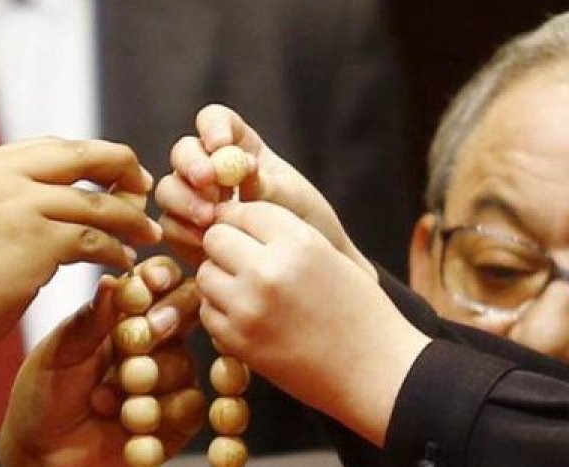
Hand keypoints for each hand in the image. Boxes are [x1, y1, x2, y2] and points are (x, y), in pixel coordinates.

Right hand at [0, 137, 162, 355]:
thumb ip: (9, 198)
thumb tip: (59, 202)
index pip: (58, 147)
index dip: (96, 158)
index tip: (119, 174)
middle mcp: (7, 175)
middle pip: (86, 157)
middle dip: (124, 170)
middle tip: (145, 190)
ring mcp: (23, 206)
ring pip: (98, 204)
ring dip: (130, 220)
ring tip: (146, 235)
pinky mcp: (37, 242)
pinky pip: (94, 241)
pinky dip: (116, 251)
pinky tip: (123, 263)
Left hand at [0, 256, 203, 466]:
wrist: (42, 452)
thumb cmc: (44, 393)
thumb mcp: (60, 351)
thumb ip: (92, 319)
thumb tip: (113, 280)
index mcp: (124, 313)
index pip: (158, 280)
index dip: (161, 277)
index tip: (149, 284)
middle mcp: (153, 341)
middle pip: (186, 313)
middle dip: (160, 326)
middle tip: (131, 346)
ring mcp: (168, 378)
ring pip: (184, 364)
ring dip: (145, 382)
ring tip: (103, 400)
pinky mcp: (177, 419)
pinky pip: (190, 406)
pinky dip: (158, 416)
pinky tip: (126, 425)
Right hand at [155, 104, 373, 277]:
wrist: (304, 274)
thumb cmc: (305, 226)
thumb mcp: (294, 199)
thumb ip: (266, 183)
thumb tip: (241, 169)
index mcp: (239, 147)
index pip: (214, 120)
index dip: (212, 127)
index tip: (222, 145)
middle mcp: (210, 169)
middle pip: (183, 152)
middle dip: (191, 165)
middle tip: (207, 182)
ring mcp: (194, 200)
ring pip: (168, 188)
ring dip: (184, 200)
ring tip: (210, 219)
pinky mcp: (185, 232)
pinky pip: (169, 225)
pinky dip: (183, 232)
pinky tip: (205, 244)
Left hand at [198, 201, 428, 445]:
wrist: (377, 373)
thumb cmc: (359, 311)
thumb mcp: (329, 255)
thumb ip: (284, 234)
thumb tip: (233, 214)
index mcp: (298, 243)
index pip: (243, 210)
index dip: (243, 221)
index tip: (249, 234)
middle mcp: (269, 270)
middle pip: (216, 238)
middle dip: (226, 246)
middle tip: (243, 262)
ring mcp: (249, 307)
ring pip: (205, 273)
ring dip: (220, 278)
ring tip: (248, 291)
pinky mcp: (238, 340)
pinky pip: (207, 310)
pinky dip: (221, 311)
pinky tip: (248, 317)